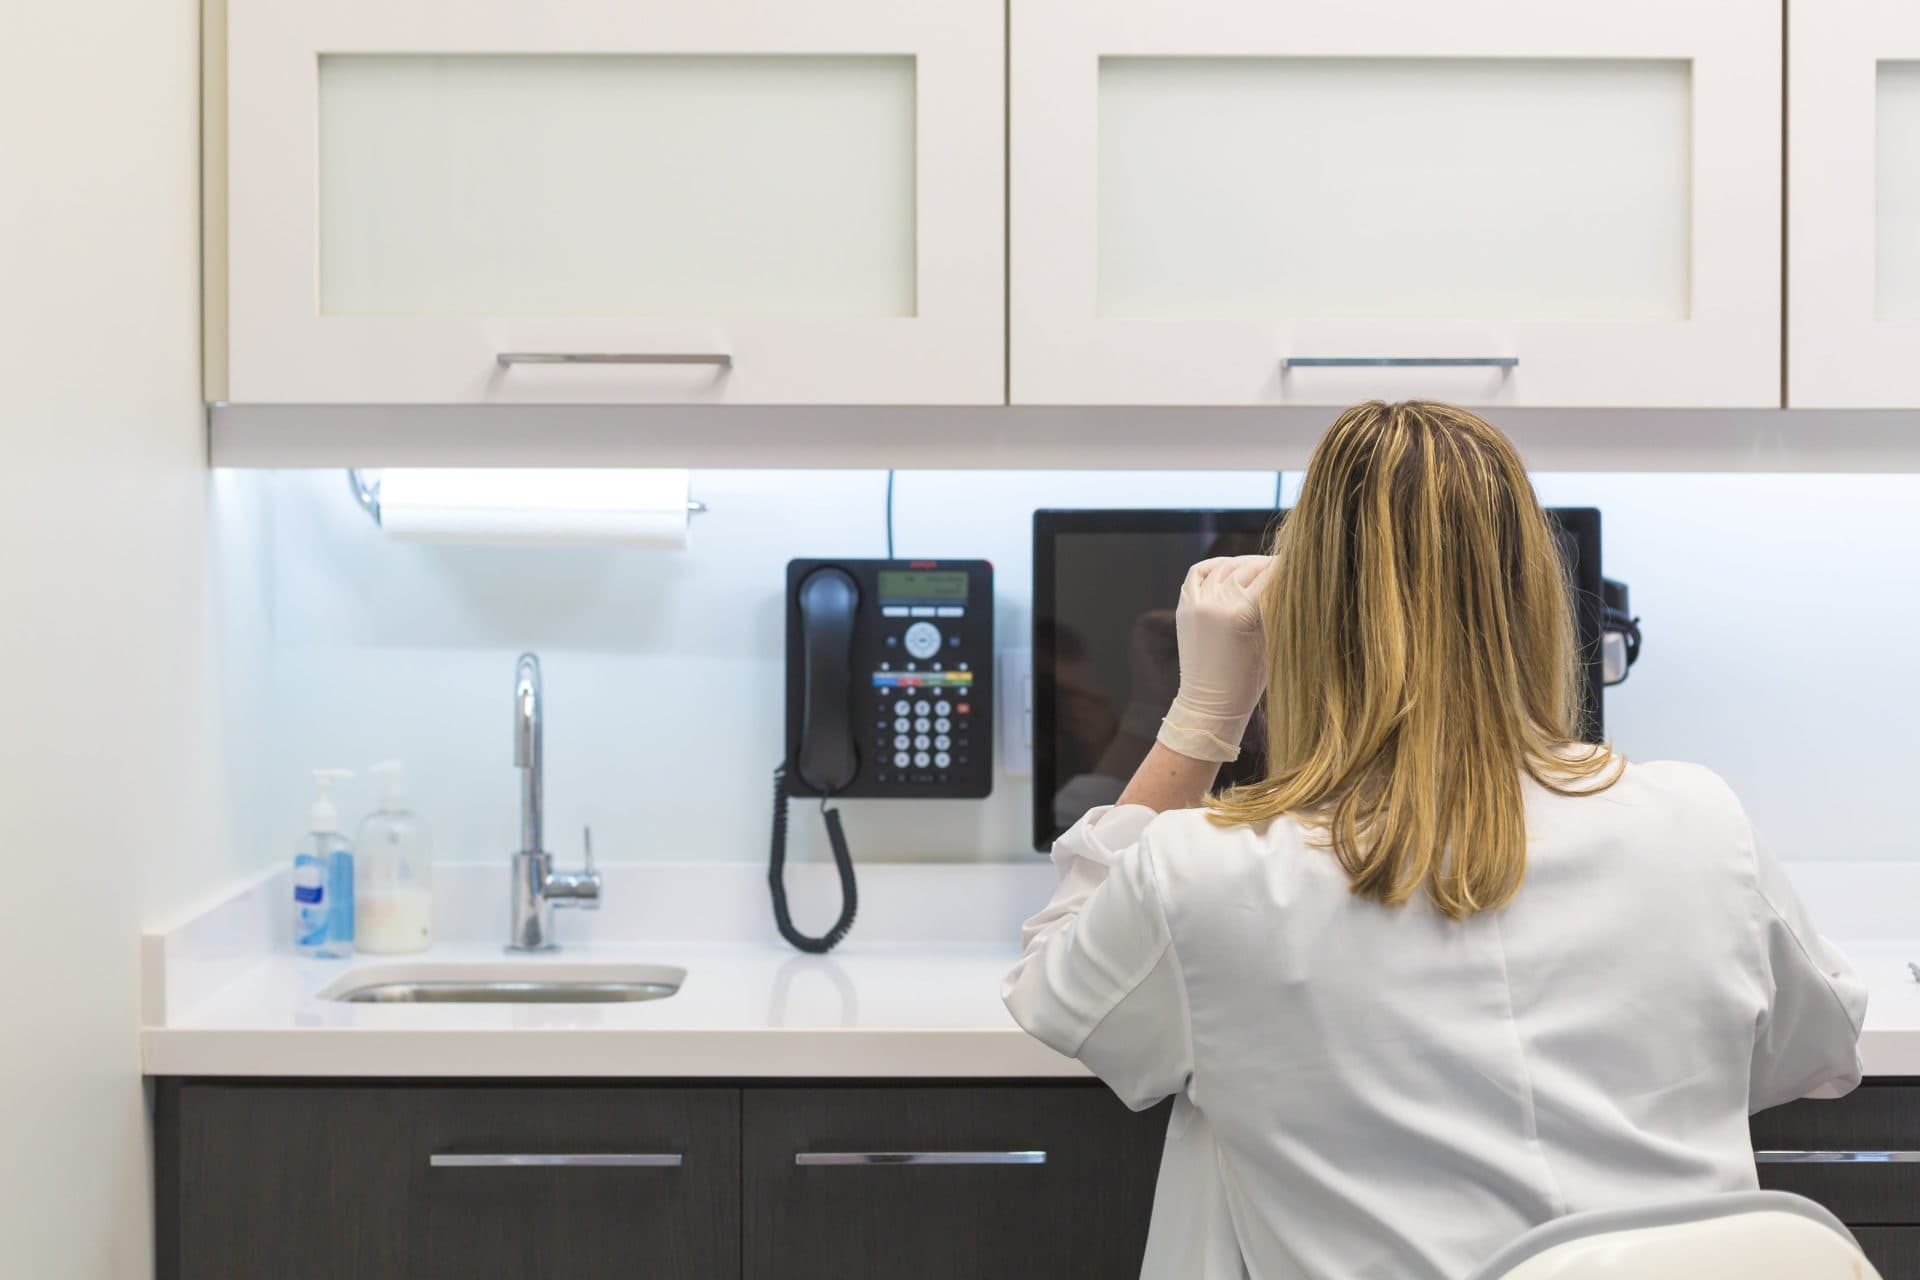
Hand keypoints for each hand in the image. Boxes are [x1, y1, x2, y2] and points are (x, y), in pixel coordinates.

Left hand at [1157, 555, 1272, 762]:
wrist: (1210, 704)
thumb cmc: (1248, 681)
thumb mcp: (1271, 643)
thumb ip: (1274, 608)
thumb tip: (1288, 580)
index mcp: (1241, 614)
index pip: (1270, 576)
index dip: (1287, 568)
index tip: (1300, 563)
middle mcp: (1216, 604)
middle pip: (1248, 569)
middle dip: (1268, 565)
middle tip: (1283, 566)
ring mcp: (1197, 604)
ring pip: (1225, 568)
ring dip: (1244, 564)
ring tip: (1259, 568)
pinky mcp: (1185, 607)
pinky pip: (1198, 573)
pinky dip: (1214, 566)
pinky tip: (1229, 569)